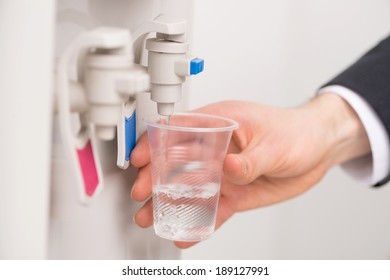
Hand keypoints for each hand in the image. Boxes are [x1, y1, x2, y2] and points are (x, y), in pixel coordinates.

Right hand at [130, 94, 369, 247]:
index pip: (179, 129)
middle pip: (177, 162)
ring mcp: (224, 173)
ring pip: (191, 189)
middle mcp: (217, 149)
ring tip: (152, 217)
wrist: (318, 150)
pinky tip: (186, 232)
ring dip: (169, 203)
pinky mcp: (235, 193)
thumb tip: (229, 166)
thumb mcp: (275, 143)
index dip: (155, 142)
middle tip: (141, 195)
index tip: (140, 158)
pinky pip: (214, 209)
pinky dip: (200, 221)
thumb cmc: (297, 133)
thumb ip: (251, 158)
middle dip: (155, 178)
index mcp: (221, 123)